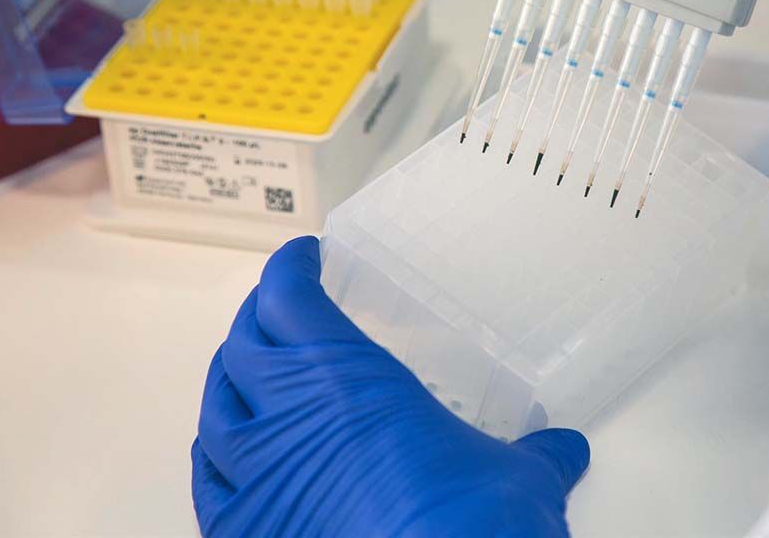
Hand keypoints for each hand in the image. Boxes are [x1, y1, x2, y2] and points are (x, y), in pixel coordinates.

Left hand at [191, 236, 589, 536]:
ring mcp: (255, 476)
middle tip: (278, 308)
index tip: (302, 259)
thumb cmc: (468, 523)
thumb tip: (562, 451)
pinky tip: (223, 451)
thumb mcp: (516, 476)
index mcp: (344, 377)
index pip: (289, 296)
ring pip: (215, 406)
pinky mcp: (241, 531)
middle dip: (259, 316)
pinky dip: (213, 455)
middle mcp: (287, 415)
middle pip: (244, 342)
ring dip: (230, 380)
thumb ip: (536, 454)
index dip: (289, 268)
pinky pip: (206, 478)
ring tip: (246, 370)